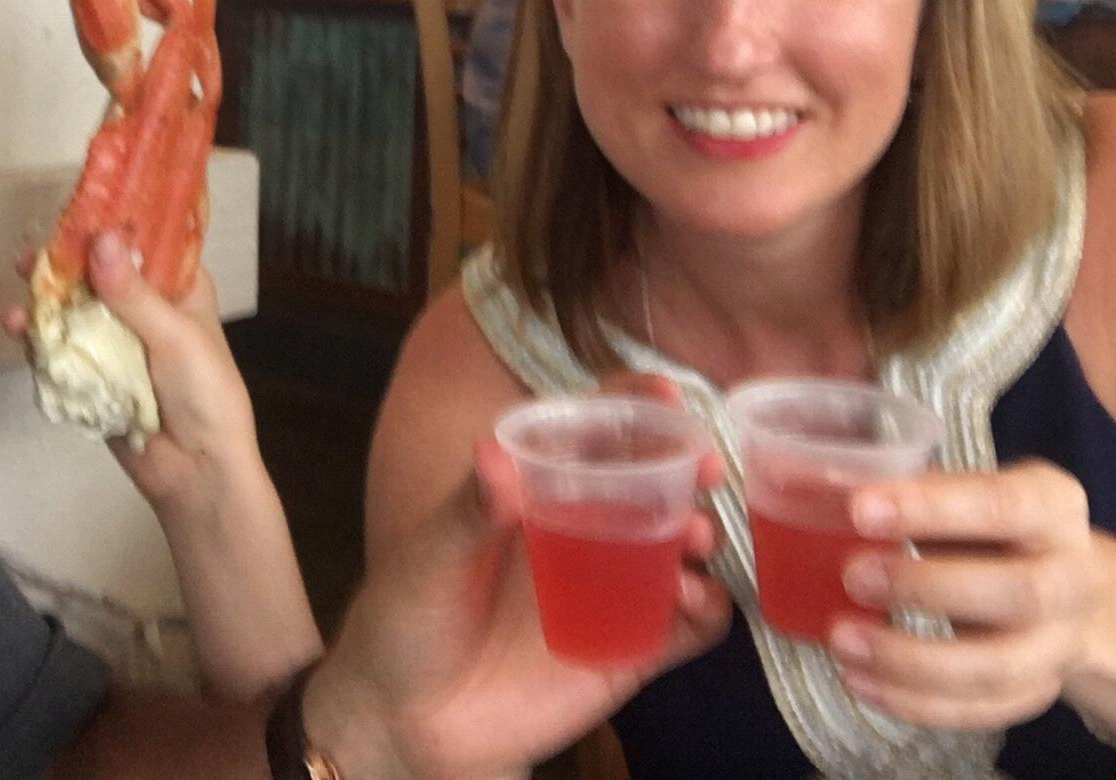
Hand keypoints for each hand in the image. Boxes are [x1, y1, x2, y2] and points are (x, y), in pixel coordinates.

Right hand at [3, 233, 260, 512]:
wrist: (198, 471)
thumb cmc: (206, 395)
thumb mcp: (175, 336)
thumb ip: (133, 293)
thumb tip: (101, 241)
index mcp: (178, 288)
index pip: (141, 245)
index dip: (108, 227)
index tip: (74, 211)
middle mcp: (145, 308)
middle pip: (96, 276)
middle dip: (63, 266)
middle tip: (29, 258)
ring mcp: (116, 343)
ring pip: (73, 312)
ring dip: (45, 304)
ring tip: (18, 300)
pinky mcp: (94, 376)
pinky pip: (61, 352)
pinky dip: (40, 341)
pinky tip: (19, 332)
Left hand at [304, 436, 729, 779]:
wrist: (409, 722)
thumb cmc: (408, 621)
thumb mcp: (429, 560)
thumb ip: (468, 512)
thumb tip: (493, 452)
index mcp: (536, 491)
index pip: (593, 434)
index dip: (633, 406)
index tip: (665, 394)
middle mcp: (582, 530)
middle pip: (653, 482)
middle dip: (686, 464)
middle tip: (705, 466)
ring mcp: (610, 590)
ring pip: (679, 547)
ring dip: (702, 531)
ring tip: (694, 536)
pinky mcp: (627, 652)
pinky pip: (687, 625)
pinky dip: (707, 605)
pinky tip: (693, 597)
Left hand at [827, 458, 1099, 729]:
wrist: (1057, 583)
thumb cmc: (985, 526)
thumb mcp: (960, 492)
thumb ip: (901, 490)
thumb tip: (810, 482)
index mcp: (1054, 504)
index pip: (1000, 504)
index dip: (931, 507)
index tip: (859, 508)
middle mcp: (1073, 576)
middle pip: (1018, 592)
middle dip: (927, 587)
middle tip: (851, 575)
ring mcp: (1061, 643)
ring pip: (998, 668)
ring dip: (911, 659)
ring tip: (842, 639)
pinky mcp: (1038, 692)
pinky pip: (981, 710)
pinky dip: (915, 702)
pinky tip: (860, 680)